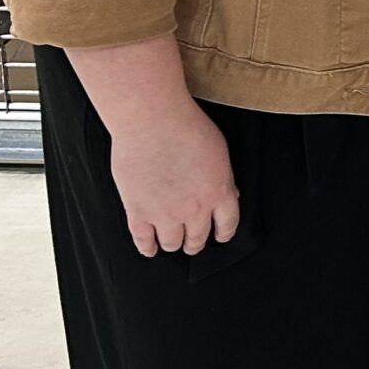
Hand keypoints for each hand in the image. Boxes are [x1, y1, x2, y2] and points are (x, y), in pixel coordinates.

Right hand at [107, 100, 241, 255]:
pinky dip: (148, 248)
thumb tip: (230, 195)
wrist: (151, 120)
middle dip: (196, 242)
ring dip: (173, 244)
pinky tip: (150, 249)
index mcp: (218, 193)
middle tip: (192, 242)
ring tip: (171, 241)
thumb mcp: (219, 150)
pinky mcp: (138, 212)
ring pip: (172, 243)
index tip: (220, 236)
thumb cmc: (185, 126)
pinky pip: (143, 240)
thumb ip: (225, 177)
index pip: (227, 225)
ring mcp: (165, 213)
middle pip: (198, 238)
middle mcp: (194, 209)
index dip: (224, 233)